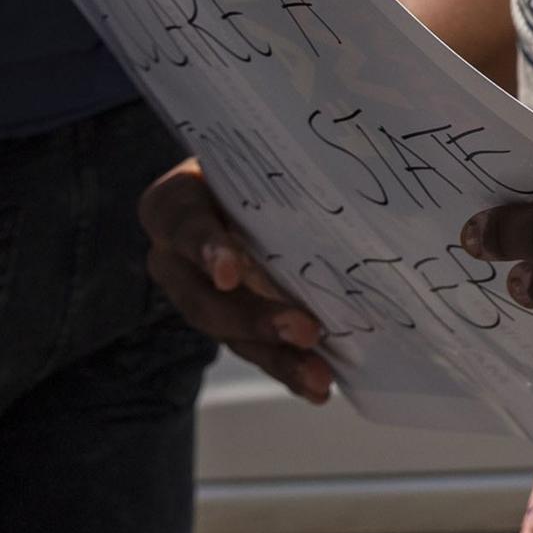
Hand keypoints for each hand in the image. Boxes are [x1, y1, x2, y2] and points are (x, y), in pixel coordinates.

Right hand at [139, 158, 333, 402]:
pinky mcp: (227, 323)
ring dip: (276, 357)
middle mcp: (175, 256)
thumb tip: (358, 146)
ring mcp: (198, 296)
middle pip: (205, 297)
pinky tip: (318, 386)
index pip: (183, 224)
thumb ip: (290, 161)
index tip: (230, 272)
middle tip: (305, 330)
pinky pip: (253, 350)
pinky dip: (286, 368)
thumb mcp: (260, 154)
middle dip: (255, 318)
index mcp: (174, 204)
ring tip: (318, 378)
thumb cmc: (260, 162)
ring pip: (229, 334)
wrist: (241, 187)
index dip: (205, 249)